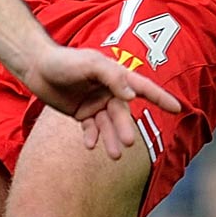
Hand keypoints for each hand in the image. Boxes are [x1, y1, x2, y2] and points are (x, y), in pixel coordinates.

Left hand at [22, 43, 182, 159]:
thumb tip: (131, 96)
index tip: (178, 109)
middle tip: (128, 143)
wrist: (36, 67)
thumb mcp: (89, 64)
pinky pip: (91, 128)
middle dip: (125, 128)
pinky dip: (92, 137)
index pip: (143, 88)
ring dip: (111, 139)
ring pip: (108, 125)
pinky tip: (90, 145)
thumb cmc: (64, 61)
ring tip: (115, 155)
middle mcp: (109, 91)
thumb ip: (111, 77)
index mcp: (116, 76)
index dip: (161, 98)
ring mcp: (96, 103)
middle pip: (122, 113)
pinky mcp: (82, 113)